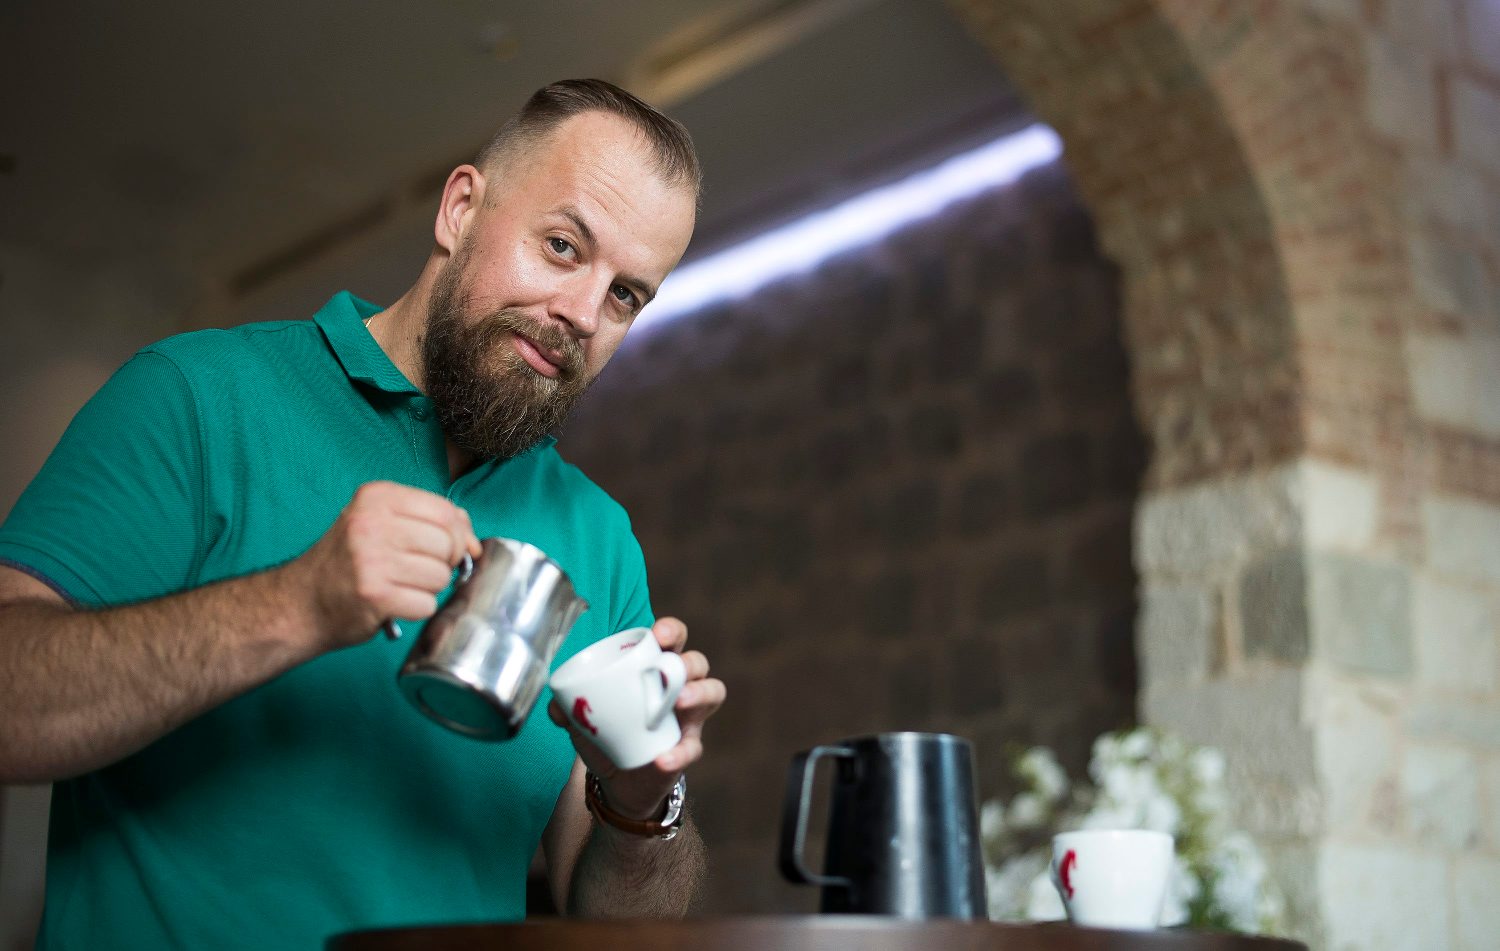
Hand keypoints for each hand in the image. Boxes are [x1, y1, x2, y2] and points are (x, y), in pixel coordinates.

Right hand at [290, 481, 481, 649]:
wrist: (301, 602)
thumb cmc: (348, 562)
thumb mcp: (381, 523)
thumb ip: (430, 522)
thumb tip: (474, 542)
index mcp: (377, 497)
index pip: (446, 511)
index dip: (458, 535)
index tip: (447, 550)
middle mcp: (371, 523)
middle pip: (448, 544)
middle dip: (443, 564)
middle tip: (415, 571)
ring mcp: (371, 559)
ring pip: (440, 576)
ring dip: (428, 589)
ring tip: (399, 586)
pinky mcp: (374, 595)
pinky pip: (426, 605)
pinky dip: (415, 610)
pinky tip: (392, 604)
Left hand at [548, 616, 725, 820]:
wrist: (617, 781)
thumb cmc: (608, 734)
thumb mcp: (585, 719)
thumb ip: (568, 707)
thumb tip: (556, 706)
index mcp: (654, 669)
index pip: (673, 640)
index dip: (671, 631)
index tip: (658, 634)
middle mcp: (679, 687)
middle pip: (697, 662)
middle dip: (689, 660)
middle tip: (671, 667)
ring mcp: (688, 718)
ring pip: (712, 693)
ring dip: (699, 693)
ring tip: (678, 702)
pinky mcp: (687, 749)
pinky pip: (693, 747)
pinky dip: (679, 752)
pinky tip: (662, 758)